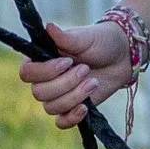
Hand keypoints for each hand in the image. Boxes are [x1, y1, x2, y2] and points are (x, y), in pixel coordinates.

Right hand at [19, 17, 139, 130]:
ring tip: (93, 82)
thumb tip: (48, 27)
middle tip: (86, 69)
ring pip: (51, 107)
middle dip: (65, 84)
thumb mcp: (85, 38)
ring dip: (74, 96)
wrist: (122, 56)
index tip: (67, 62)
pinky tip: (86, 107)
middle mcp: (45, 79)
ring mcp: (58, 95)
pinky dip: (71, 117)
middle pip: (39, 92)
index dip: (45, 72)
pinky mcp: (72, 107)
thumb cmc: (101, 42)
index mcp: (42, 59)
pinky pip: (61, 122)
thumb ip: (65, 37)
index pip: (27, 73)